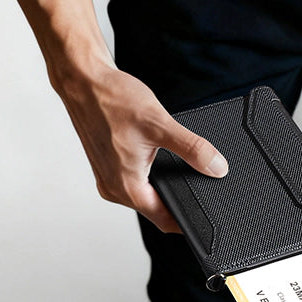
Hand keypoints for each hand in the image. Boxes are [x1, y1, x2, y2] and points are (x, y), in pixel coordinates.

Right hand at [57, 61, 227, 230]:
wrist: (84, 81)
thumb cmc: (112, 100)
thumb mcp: (161, 124)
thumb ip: (193, 149)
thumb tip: (217, 167)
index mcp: (126, 186)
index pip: (164, 220)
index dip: (188, 220)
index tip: (206, 214)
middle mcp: (113, 188)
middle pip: (155, 210)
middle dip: (178, 201)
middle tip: (198, 184)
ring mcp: (107, 178)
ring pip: (144, 195)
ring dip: (162, 187)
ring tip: (177, 168)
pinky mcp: (106, 167)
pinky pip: (134, 182)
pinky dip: (149, 176)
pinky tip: (156, 158)